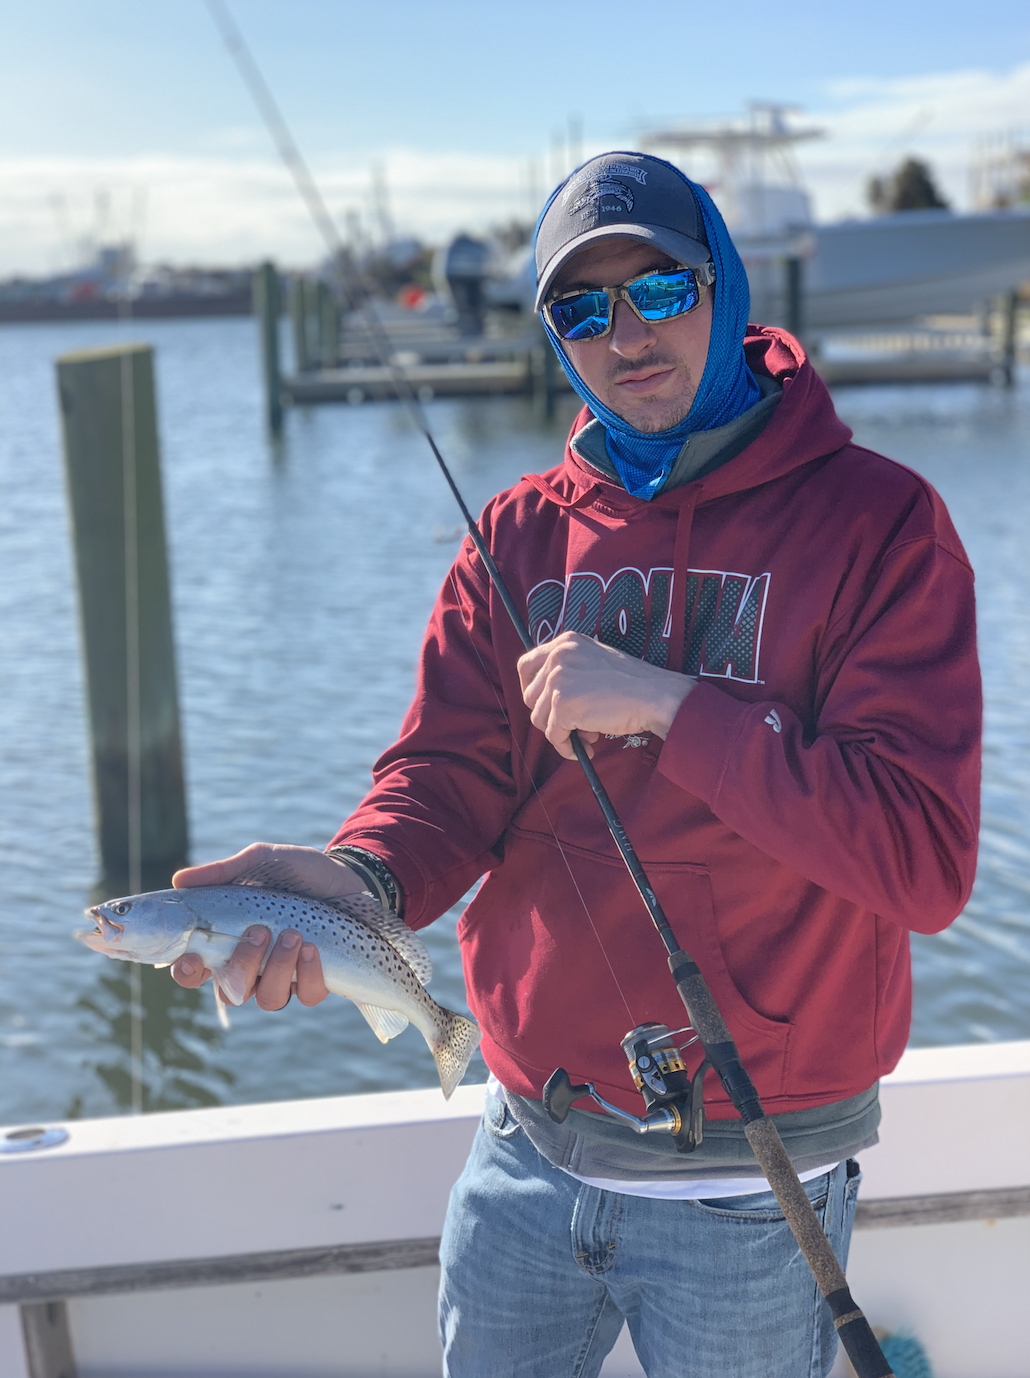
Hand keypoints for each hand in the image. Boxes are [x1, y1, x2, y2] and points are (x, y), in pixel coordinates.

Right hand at [170, 843, 363, 1008]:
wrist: (346, 875)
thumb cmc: (297, 871)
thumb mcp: (261, 860)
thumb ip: (223, 871)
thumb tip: (179, 880)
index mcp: (229, 940)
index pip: (195, 969)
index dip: (187, 971)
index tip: (192, 958)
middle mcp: (252, 966)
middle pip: (230, 991)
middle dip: (241, 965)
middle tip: (258, 932)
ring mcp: (284, 977)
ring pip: (268, 998)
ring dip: (277, 968)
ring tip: (293, 934)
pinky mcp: (316, 980)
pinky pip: (307, 995)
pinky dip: (308, 974)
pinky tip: (313, 948)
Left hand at [517, 631, 693, 760]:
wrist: (655, 695)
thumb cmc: (633, 684)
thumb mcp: (595, 661)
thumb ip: (570, 670)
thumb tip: (545, 700)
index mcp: (566, 642)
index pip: (526, 664)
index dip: (530, 688)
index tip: (542, 704)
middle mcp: (558, 656)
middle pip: (529, 695)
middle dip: (548, 716)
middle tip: (574, 724)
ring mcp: (558, 679)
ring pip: (539, 718)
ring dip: (561, 733)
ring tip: (588, 734)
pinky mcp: (562, 704)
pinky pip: (553, 735)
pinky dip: (566, 747)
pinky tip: (586, 748)